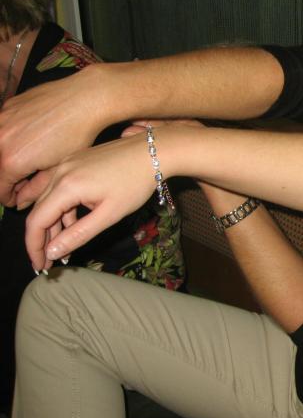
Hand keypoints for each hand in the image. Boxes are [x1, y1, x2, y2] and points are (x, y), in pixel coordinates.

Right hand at [0, 67, 107, 205]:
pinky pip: (2, 128)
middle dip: (7, 178)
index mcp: (12, 161)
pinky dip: (10, 137)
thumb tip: (20, 202)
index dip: (7, 198)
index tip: (16, 198)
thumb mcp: (58, 167)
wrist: (86, 99)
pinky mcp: (8, 106)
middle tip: (23, 181)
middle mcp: (0, 140)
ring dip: (8, 157)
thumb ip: (35, 188)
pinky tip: (31, 138)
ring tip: (28, 159)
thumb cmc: (78, 134)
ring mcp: (1, 120)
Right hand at [24, 131, 157, 271]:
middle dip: (43, 239)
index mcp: (66, 186)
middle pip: (40, 211)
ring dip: (54, 225)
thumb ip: (78, 234)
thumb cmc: (135, 183)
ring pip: (50, 200)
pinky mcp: (75, 160)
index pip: (36, 221)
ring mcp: (67, 164)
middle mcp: (60, 172)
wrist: (154, 151)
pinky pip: (60, 188)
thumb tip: (51, 253)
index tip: (40, 266)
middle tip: (50, 263)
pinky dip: (63, 208)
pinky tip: (74, 224)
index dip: (34, 246)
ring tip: (64, 248)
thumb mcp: (109, 214)